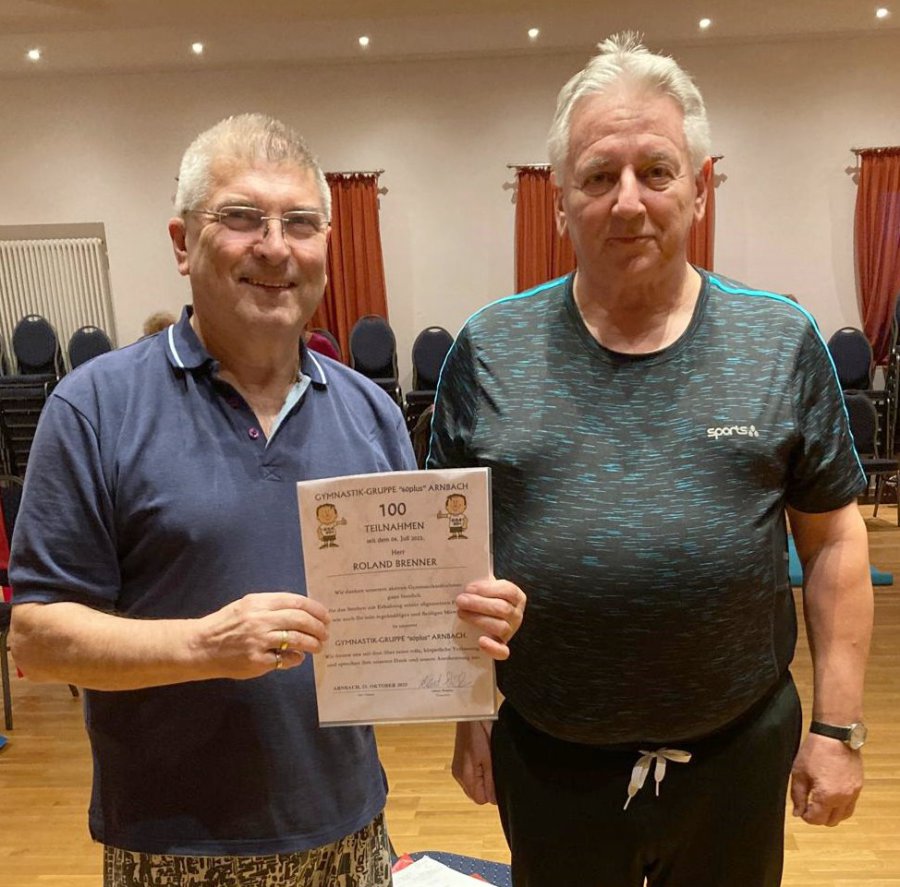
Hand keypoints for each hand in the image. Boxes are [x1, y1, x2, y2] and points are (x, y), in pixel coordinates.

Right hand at [196, 591, 329, 678]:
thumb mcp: (246, 606)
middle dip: (318, 627)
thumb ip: (271, 607)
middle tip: (325, 633)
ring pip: (296, 640)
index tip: (325, 615)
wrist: (201, 646)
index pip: (296, 602)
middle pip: (300, 619)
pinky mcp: (256, 661)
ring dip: (312, 643)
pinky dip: (296, 658)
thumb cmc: (226, 625)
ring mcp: (258, 641)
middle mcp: (259, 619)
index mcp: (258, 603)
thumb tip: (303, 611)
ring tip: (318, 646)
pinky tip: (299, 658)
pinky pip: (285, 659)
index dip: (315, 609)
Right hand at [452, 719, 495, 804]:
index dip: (491, 793)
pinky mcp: (459, 762)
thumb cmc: (480, 732)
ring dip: (482, 779)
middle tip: (493, 769)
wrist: (471, 714)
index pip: (480, 800)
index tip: (497, 779)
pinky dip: (478, 772)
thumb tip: (494, 800)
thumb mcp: (490, 758)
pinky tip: (482, 759)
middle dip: (486, 787)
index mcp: (465, 776)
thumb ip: (491, 781)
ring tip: (488, 762)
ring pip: (473, 785)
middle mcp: (458, 775)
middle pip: (476, 794)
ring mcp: (457, 768)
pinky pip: (470, 776)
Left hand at [456, 577, 525, 660]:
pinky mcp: (503, 647)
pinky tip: (481, 641)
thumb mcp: (486, 588)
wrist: (488, 616)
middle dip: (479, 604)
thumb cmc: (485, 598)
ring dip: (478, 620)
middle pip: (502, 609)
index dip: (488, 589)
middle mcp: (516, 615)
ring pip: (500, 627)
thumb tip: (464, 576)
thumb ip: (481, 581)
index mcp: (516, 597)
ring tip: (461, 613)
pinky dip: (492, 648)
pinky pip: (503, 652)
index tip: (468, 588)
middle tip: (460, 600)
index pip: (508, 590)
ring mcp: (511, 632)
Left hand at [790, 733, 863, 825]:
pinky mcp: (859, 786)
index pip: (817, 819)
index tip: (801, 810)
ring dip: (831, 814)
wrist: (835, 735)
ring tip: (820, 803)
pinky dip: (841, 806)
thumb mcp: (799, 772)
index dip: (806, 817)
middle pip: (832, 821)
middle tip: (809, 806)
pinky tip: (832, 797)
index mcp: (827, 796)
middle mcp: (844, 798)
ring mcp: (854, 793)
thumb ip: (797, 795)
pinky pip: (851, 805)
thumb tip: (798, 813)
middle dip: (819, 818)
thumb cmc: (815, 751)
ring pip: (844, 815)